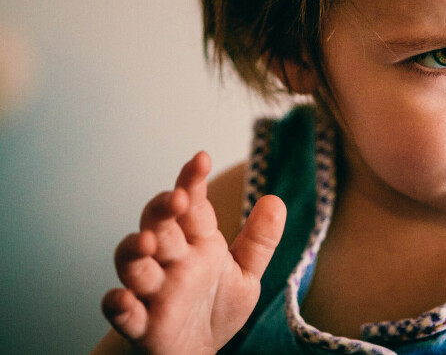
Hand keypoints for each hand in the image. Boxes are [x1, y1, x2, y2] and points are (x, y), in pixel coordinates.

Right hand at [101, 152, 284, 353]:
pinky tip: (122, 299)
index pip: (192, 206)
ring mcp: (154, 291)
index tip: (200, 159)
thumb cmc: (214, 307)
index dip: (191, 182)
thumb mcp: (246, 273)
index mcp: (197, 243)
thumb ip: (259, 240)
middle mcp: (172, 261)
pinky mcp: (142, 324)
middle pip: (158, 227)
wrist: (196, 351)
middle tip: (175, 198)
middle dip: (162, 211)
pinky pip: (123, 313)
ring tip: (146, 243)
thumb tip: (276, 201)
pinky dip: (119, 305)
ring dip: (134, 252)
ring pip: (134, 265)